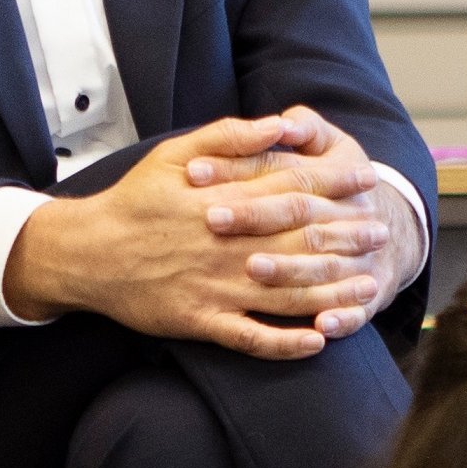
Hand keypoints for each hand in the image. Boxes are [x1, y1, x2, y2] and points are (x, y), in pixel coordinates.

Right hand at [4, 116, 388, 358]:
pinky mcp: (201, 321)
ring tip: (368, 287)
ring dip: (332, 293)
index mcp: (222, 201)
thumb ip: (229, 136)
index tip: (367, 182)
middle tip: (380, 233)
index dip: (335, 187)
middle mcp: (226, 246)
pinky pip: (252, 338)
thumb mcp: (173, 152)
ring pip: (287, 294)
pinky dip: (287, 342)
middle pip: (300, 243)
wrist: (86, 253)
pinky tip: (319, 341)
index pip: (292, 191)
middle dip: (345, 238)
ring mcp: (215, 287)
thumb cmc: (134, 200)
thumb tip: (280, 125)